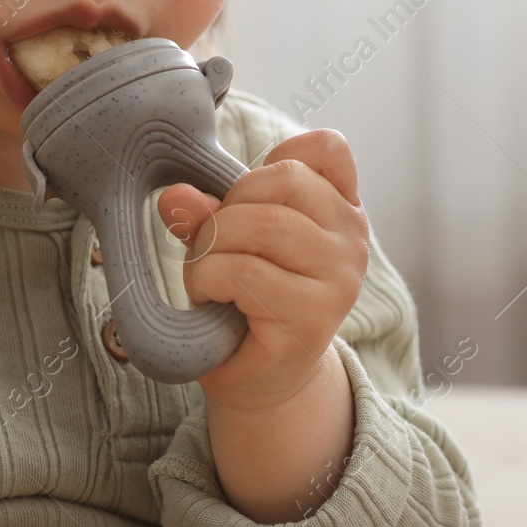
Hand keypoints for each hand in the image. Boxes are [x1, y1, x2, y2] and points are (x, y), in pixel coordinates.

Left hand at [157, 128, 368, 412]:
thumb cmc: (245, 298)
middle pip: (284, 179)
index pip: (329, 149)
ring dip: (214, 244)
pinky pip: (246, 272)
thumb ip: (207, 211)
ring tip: (207, 273)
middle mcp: (352, 238)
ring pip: (265, 223)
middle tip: (211, 243)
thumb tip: (175, 195)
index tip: (246, 194)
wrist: (261, 377)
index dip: (277, 155)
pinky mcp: (314, 316)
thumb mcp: (226, 240)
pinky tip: (211, 297)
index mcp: (340, 208)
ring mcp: (340, 278)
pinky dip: (210, 278)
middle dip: (229, 205)